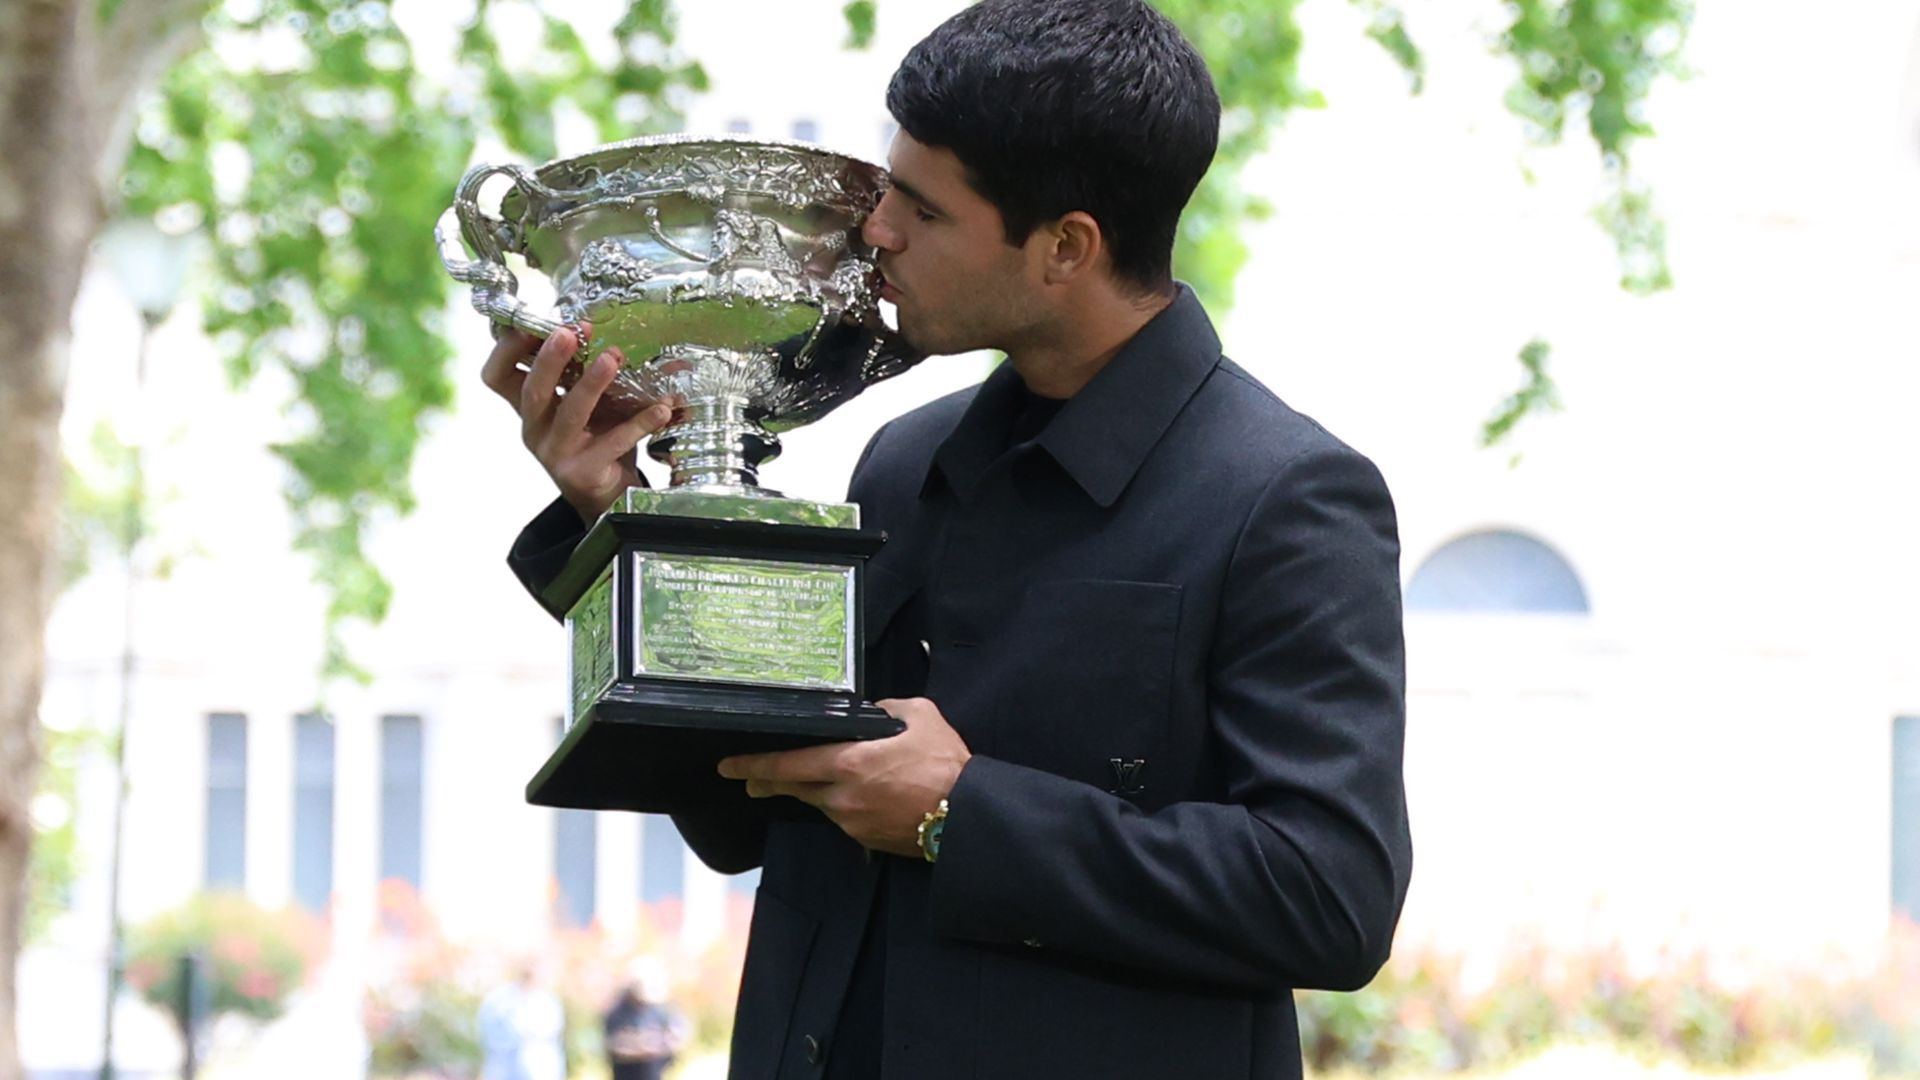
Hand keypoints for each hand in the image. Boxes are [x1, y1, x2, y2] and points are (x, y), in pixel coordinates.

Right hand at [481, 323, 674, 524]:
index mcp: (529, 407)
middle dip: (550, 359)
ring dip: (592, 384)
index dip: (507, 349)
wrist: (608, 496)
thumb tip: (613, 330)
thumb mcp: (585, 403)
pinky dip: (638, 423)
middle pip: (532, 392)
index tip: (532, 323)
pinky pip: (613, 442)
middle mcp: (535, 429)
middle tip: (570, 332)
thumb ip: (586, 372)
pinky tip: (660, 408)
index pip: (496, 376)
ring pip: (570, 415)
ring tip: (612, 358)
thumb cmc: (595, 439)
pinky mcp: (584, 473)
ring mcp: (556, 453)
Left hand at [716, 698, 970, 857]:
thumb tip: (870, 713)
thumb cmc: (945, 763)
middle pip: (793, 788)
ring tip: (822, 777)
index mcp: (848, 764)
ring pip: (820, 802)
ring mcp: (852, 822)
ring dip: (813, 790)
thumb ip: (885, 709)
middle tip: (750, 778)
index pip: (787, 764)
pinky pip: (844, 818)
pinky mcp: (867, 840)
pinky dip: (842, 805)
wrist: (968, 815)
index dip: (754, 764)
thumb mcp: (919, 716)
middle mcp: (842, 798)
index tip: (728, 765)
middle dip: (767, 781)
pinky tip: (860, 796)